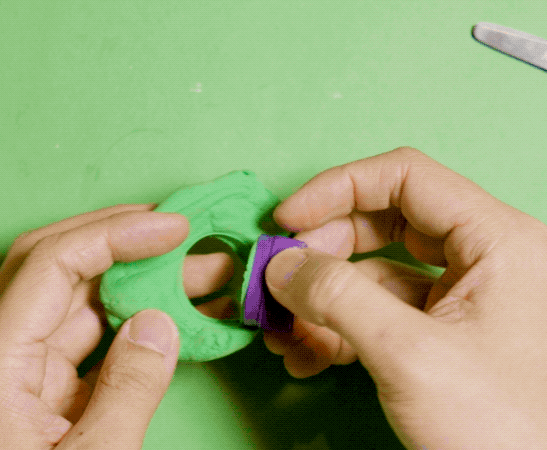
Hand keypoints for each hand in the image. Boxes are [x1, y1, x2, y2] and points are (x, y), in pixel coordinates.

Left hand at [0, 203, 236, 448]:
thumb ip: (128, 388)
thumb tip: (159, 322)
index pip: (47, 266)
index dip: (112, 234)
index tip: (170, 225)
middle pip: (51, 269)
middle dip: (118, 241)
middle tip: (181, 230)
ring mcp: (17, 375)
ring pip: (72, 302)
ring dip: (132, 279)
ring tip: (192, 267)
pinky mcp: (40, 395)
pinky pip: (84, 340)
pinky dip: (127, 321)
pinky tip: (169, 312)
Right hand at [263, 147, 546, 448]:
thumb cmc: (504, 429)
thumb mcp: (410, 355)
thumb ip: (338, 297)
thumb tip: (281, 266)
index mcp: (498, 241)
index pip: (405, 178)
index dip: (336, 189)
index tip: (286, 219)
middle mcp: (484, 259)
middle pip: (383, 222)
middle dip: (322, 251)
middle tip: (279, 279)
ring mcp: (465, 298)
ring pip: (376, 272)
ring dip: (322, 298)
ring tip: (283, 330)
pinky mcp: (446, 333)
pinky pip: (381, 312)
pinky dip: (339, 327)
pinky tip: (308, 352)